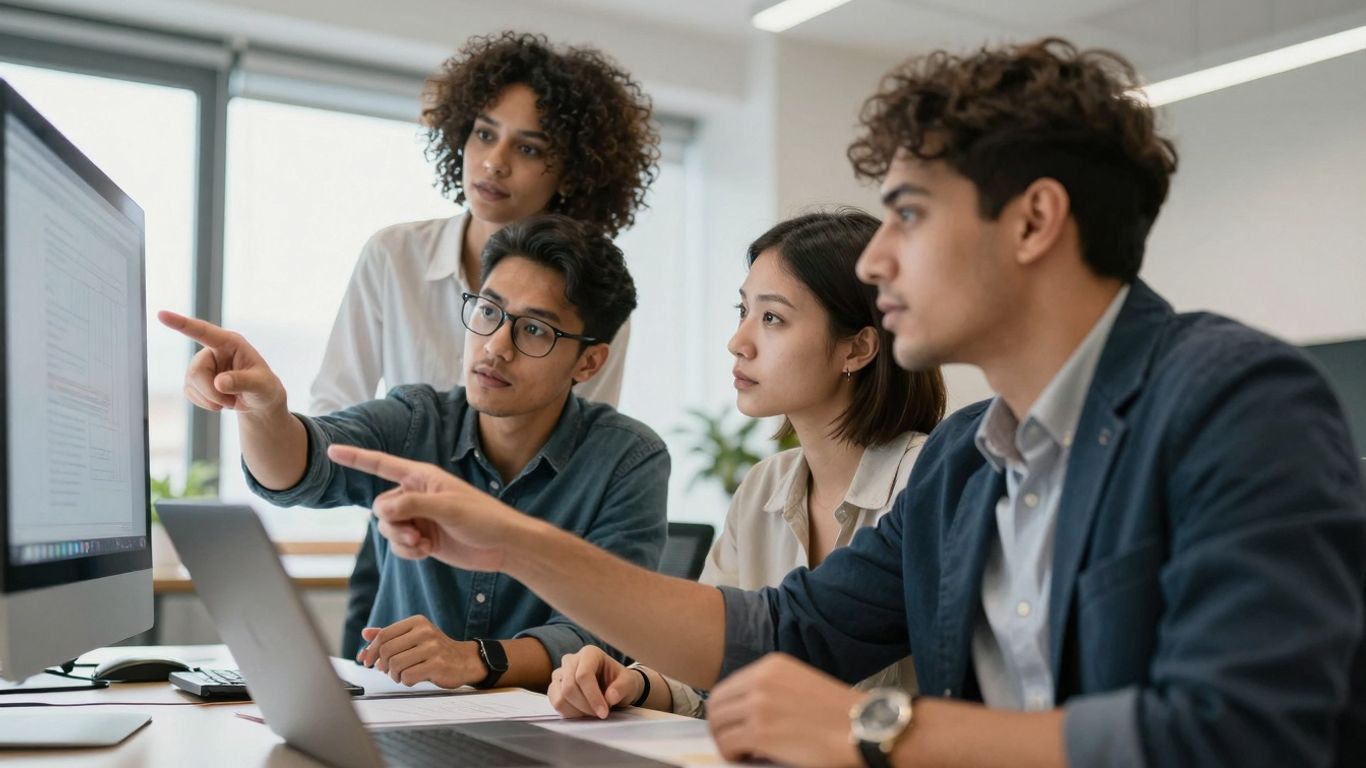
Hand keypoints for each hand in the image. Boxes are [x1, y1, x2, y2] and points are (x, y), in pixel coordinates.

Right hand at [157, 310, 284, 416]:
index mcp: (231, 343)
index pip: (203, 331)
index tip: (162, 315)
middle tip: (231, 402)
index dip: (182, 323)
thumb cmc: (264, 387)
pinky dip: (205, 403)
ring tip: (231, 401)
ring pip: (191, 382)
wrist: (259, 401)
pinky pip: (189, 392)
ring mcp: (203, 364)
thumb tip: (219, 382)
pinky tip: (220, 402)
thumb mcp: (261, 385)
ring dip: (211, 399)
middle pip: (196, 370)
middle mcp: (213, 350)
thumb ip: (242, 382)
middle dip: (211, 392)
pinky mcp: (196, 379)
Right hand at [327, 445, 532, 571]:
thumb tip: (382, 509)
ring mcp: (418, 517)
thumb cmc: (483, 517)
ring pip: (386, 528)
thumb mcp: (448, 507)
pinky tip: (426, 552)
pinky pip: (397, 545)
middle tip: (416, 534)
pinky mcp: (422, 538)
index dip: (356, 458)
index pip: (382, 464)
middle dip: (392, 524)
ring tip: (423, 544)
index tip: (331, 450)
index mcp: (422, 477)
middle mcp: (416, 494)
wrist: (502, 545)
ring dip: (399, 540)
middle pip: (380, 506)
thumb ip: (413, 505)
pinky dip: (407, 552)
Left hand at [355, 615, 482, 687]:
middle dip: (382, 665)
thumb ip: (390, 635)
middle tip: (387, 671)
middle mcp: (425, 631)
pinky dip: (406, 681)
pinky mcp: (437, 664)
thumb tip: (365, 633)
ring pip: (395, 664)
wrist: (465, 660)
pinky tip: (413, 678)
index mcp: (417, 622)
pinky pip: (408, 676)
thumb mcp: (413, 637)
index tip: (368, 661)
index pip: (383, 635)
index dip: (371, 650)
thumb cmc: (435, 650)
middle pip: (386, 650)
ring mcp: (432, 648)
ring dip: (394, 675)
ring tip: (401, 675)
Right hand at [547, 646, 641, 718]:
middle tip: (600, 714)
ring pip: (559, 697)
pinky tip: (582, 712)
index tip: (603, 713)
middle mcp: (571, 660)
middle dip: (585, 706)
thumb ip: (622, 688)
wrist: (613, 686)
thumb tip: (610, 697)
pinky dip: (569, 713)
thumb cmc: (620, 682)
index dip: (592, 697)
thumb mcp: (629, 683)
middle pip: (569, 688)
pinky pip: (555, 703)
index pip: (583, 675)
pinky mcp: (555, 687)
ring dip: (577, 711)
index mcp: (590, 653)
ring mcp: (560, 673)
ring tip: (592, 712)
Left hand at [707, 653, 863, 767]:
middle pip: (716, 705)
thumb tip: (743, 711)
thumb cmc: (838, 713)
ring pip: (718, 726)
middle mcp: (760, 680)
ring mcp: (758, 705)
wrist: (862, 729)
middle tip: (731, 743)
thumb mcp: (800, 684)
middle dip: (720, 727)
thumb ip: (770, 690)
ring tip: (742, 752)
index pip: (726, 687)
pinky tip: (747, 758)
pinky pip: (728, 744)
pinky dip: (732, 754)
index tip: (731, 726)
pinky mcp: (760, 732)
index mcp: (771, 666)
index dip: (724, 711)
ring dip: (726, 742)